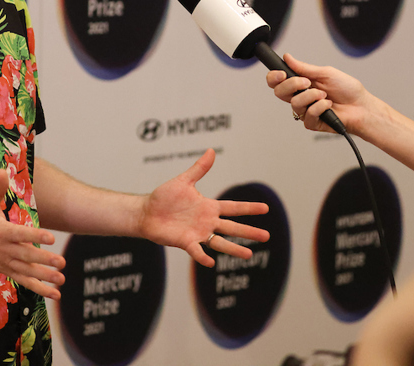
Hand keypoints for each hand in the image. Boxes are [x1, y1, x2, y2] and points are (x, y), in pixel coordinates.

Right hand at [0, 170, 65, 299]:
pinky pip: (24, 282)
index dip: (35, 237)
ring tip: (62, 280)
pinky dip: (40, 289)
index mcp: (0, 232)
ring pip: (27, 272)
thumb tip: (2, 170)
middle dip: (44, 260)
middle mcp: (4, 250)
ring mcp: (6, 263)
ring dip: (45, 277)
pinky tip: (55, 294)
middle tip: (62, 262)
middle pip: (26, 256)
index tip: (51, 237)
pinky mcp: (8, 271)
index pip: (20, 234)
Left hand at [137, 149, 269, 266]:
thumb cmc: (164, 197)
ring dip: (234, 249)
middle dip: (249, 232)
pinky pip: (196, 251)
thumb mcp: (183, 181)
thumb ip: (199, 169)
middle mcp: (207, 221)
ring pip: (220, 242)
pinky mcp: (185, 242)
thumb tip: (211, 151)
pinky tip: (211, 262)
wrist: (146, 212)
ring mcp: (198, 233)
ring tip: (249, 255)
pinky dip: (203, 256)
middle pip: (232, 227)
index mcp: (209, 207)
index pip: (233, 208)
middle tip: (267, 236)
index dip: (249, 208)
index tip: (266, 208)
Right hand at [265, 53, 370, 134]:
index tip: (281, 73)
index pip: (278, 81)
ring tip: (324, 95)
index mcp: (301, 83)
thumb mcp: (326, 73)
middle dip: (292, 85)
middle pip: (279, 92)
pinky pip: (307, 115)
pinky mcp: (312, 123)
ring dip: (311, 96)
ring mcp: (305, 110)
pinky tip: (328, 105)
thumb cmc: (348, 89)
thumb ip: (304, 67)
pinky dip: (319, 107)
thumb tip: (287, 57)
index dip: (274, 77)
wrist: (362, 106)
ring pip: (294, 104)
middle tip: (306, 82)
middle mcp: (301, 96)